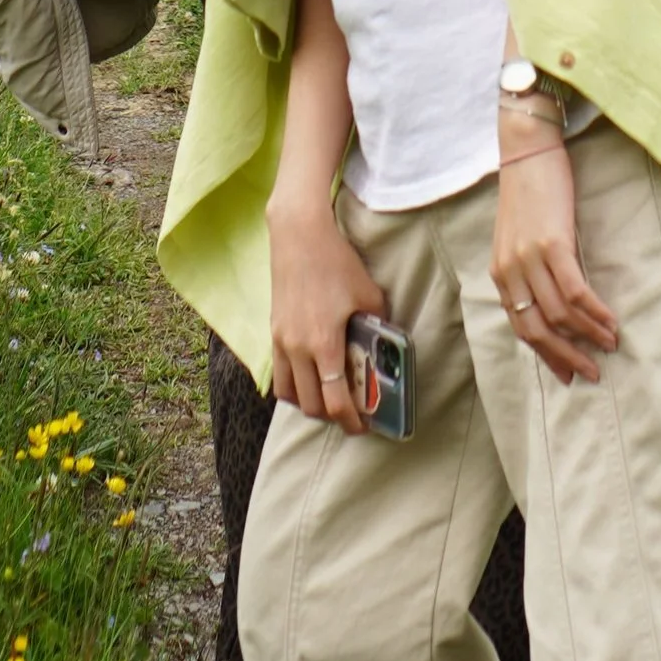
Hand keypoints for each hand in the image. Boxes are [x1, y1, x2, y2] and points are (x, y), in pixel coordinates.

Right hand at [268, 193, 388, 434]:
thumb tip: (387, 343)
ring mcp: (281, 341)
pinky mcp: (272, 331)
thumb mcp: (368, 293)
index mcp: (324, 344)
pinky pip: (279, 374)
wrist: (298, 234)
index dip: (350, 420)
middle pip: (311, 405)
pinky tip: (308, 377)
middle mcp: (298, 349)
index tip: (362, 426)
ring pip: (289, 394)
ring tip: (327, 398)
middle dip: (331, 416)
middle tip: (350, 413)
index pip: (334, 401)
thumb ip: (378, 323)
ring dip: (308, 403)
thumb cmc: (336, 261)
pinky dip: (292, 385)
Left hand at [492, 136, 619, 386]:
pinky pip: (574, 290)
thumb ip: (527, 269)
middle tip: (591, 372)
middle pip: (538, 330)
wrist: (526, 149)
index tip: (567, 372)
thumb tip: (551, 302)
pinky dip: (594, 311)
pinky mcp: (552, 243)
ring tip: (609, 345)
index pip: (522, 327)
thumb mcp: (518, 236)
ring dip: (587, 336)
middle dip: (566, 357)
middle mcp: (510, 271)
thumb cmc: (528, 191)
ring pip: (558, 315)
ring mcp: (529, 258)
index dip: (546, 354)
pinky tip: (610, 320)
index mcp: (500, 273)